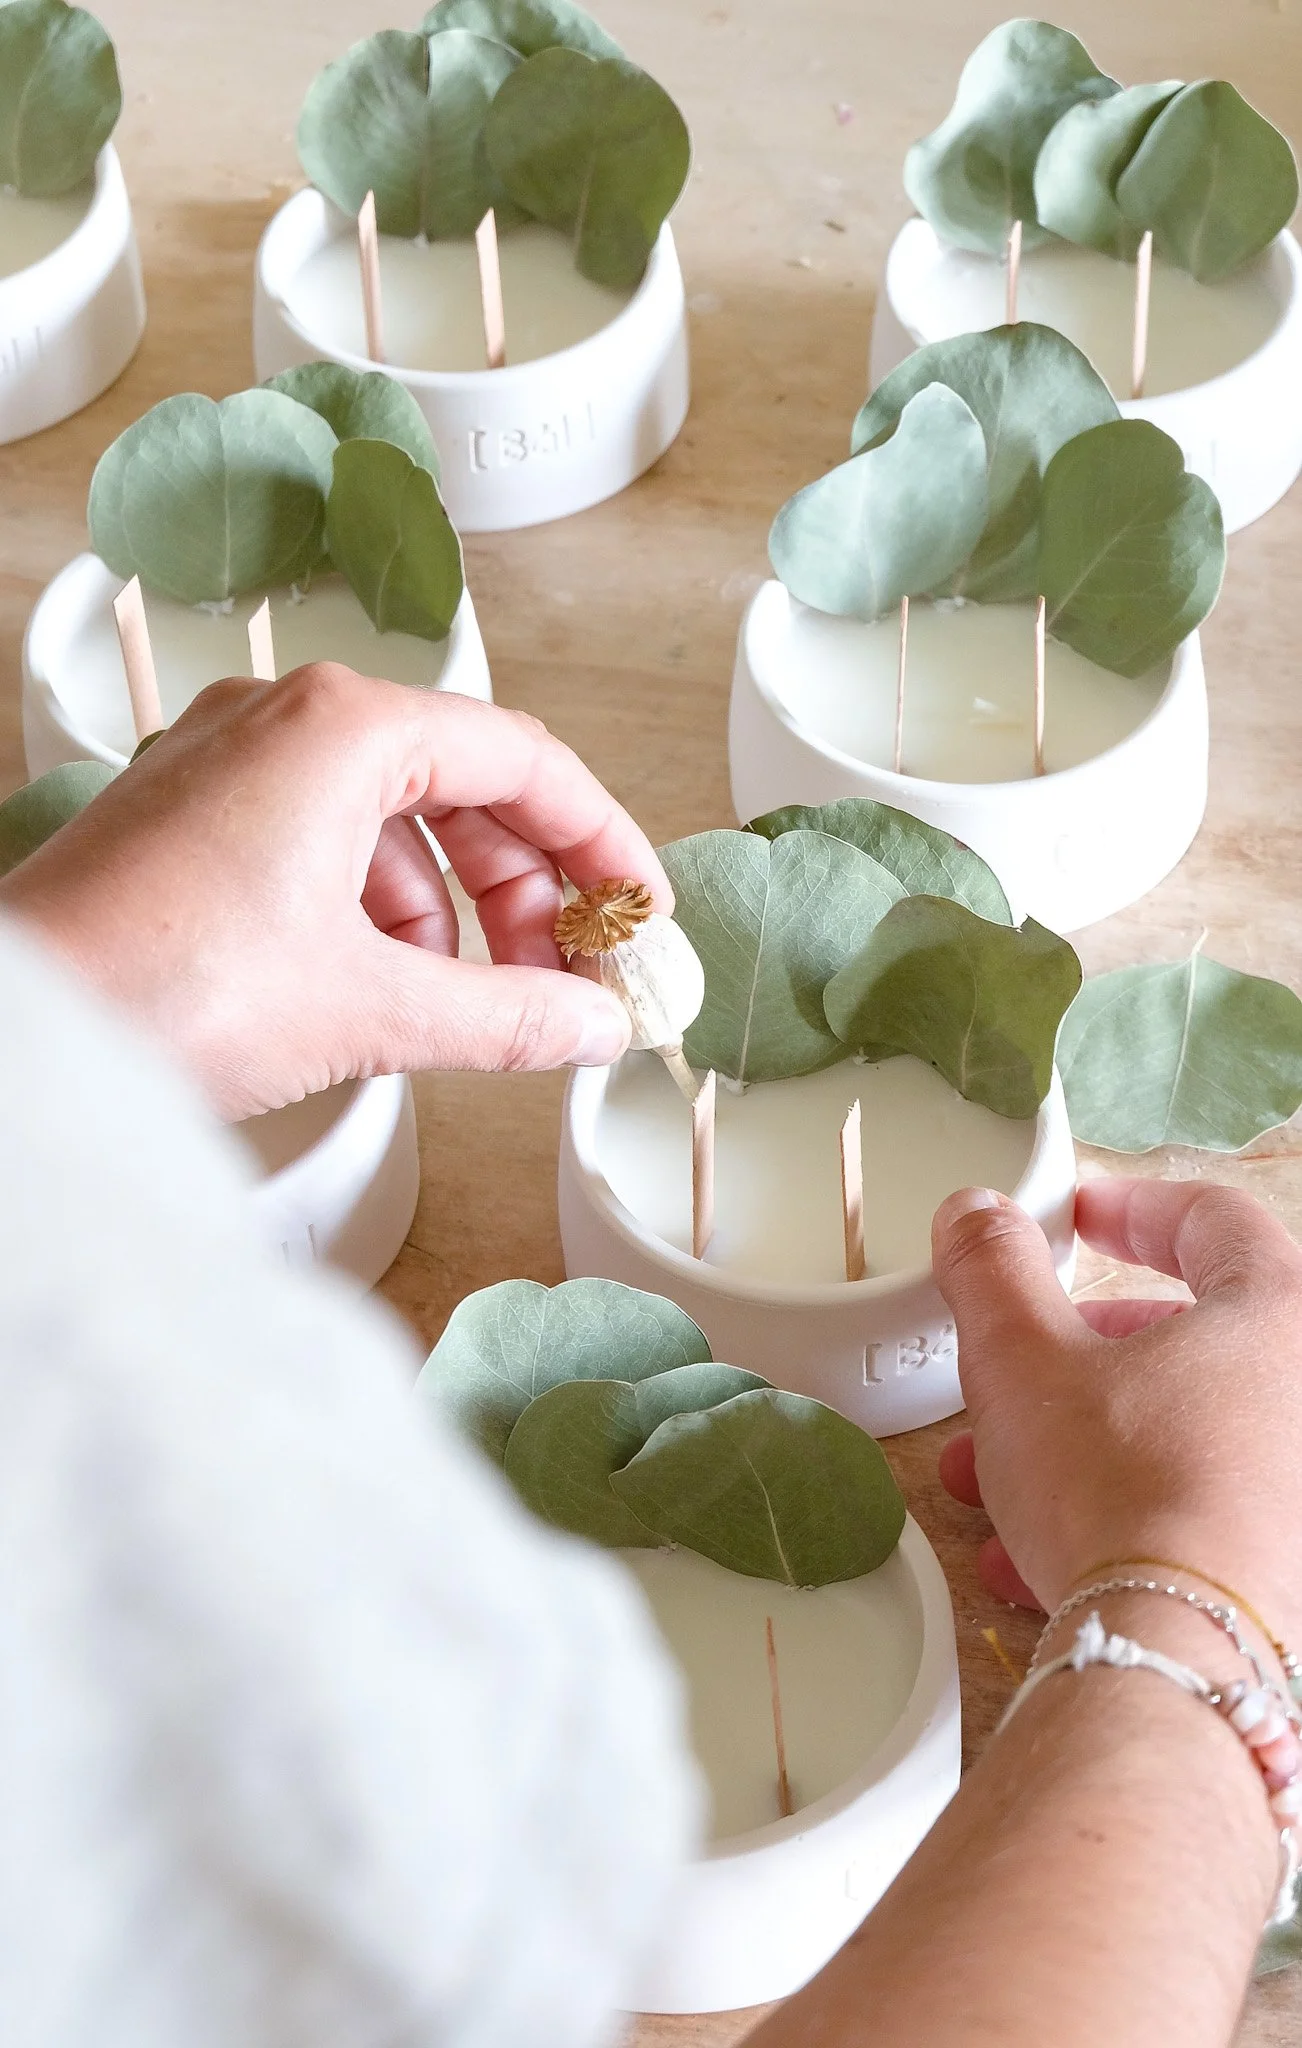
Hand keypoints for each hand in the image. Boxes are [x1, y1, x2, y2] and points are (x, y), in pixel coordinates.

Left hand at [0, 665, 666, 1119]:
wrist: (22, 1030)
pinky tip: (388, 986)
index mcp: (345, 727)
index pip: (526, 762)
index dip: (602, 845)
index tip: (639, 915)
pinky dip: (375, 909)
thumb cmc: (165, 989)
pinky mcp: (191, 815)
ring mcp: (228, 761)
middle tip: (566, 978)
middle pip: (460, 785)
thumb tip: (593, 1027)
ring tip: (476, 1000)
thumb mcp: (371, 1008)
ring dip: (451, 909)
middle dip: (526, 890)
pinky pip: (321, 840)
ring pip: (388, 817)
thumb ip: (507, 1014)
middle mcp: (285, 719)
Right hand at [931, 1178, 1301, 1641]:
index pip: (1208, 1219)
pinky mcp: (1285, 1564)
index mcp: (1275, 1313)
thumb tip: (979, 1216)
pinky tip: (1037, 1555)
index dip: (1126, 1210)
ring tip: (992, 1481)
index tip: (1074, 1223)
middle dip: (1079, 1356)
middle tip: (1018, 1370)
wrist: (1176, 1656)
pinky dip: (1120, 1515)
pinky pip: (1196, 1512)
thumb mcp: (1022, 1358)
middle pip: (1192, 1337)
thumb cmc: (1121, 1490)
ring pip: (1184, 1433)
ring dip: (1081, 1445)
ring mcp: (1300, 1483)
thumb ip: (995, 1270)